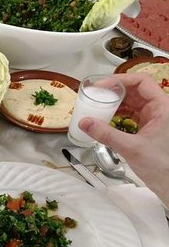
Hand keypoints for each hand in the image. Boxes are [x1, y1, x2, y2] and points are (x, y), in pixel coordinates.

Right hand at [78, 72, 168, 206]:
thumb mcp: (130, 148)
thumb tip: (86, 122)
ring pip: (133, 102)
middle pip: (135, 90)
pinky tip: (106, 119)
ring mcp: (154, 118)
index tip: (102, 85)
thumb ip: (106, 134)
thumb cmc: (162, 166)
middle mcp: (160, 110)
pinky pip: (131, 114)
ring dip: (115, 103)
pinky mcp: (148, 127)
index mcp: (163, 108)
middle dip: (114, 91)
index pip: (141, 82)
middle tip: (96, 94)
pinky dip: (118, 114)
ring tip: (99, 106)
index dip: (120, 80)